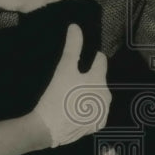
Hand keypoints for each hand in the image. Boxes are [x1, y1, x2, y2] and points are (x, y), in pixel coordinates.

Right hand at [33, 24, 110, 147]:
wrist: (48, 128)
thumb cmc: (57, 95)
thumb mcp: (64, 68)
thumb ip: (73, 47)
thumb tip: (76, 26)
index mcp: (100, 80)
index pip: (101, 60)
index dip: (91, 57)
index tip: (81, 60)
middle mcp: (106, 96)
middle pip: (100, 79)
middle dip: (89, 78)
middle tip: (72, 80)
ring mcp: (102, 113)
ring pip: (98, 96)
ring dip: (89, 93)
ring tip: (72, 95)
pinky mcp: (96, 126)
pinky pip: (94, 112)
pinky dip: (87, 109)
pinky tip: (75, 108)